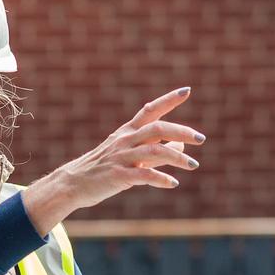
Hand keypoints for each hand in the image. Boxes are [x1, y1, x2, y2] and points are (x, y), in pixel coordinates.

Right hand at [22, 88, 203, 232]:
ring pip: (154, 152)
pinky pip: (143, 175)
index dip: (168, 100)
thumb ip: (157, 149)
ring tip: (193, 165)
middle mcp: (125, 140)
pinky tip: (173, 184)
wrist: (73, 183)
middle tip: (201, 139)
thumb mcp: (130, 155)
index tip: (187, 90)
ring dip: (177, 157)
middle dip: (181, 131)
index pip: (150, 110)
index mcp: (128, 132)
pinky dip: (161, 179)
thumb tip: (181, 146)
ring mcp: (121, 157)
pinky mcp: (118, 176)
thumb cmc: (104, 168)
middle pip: (157, 129)